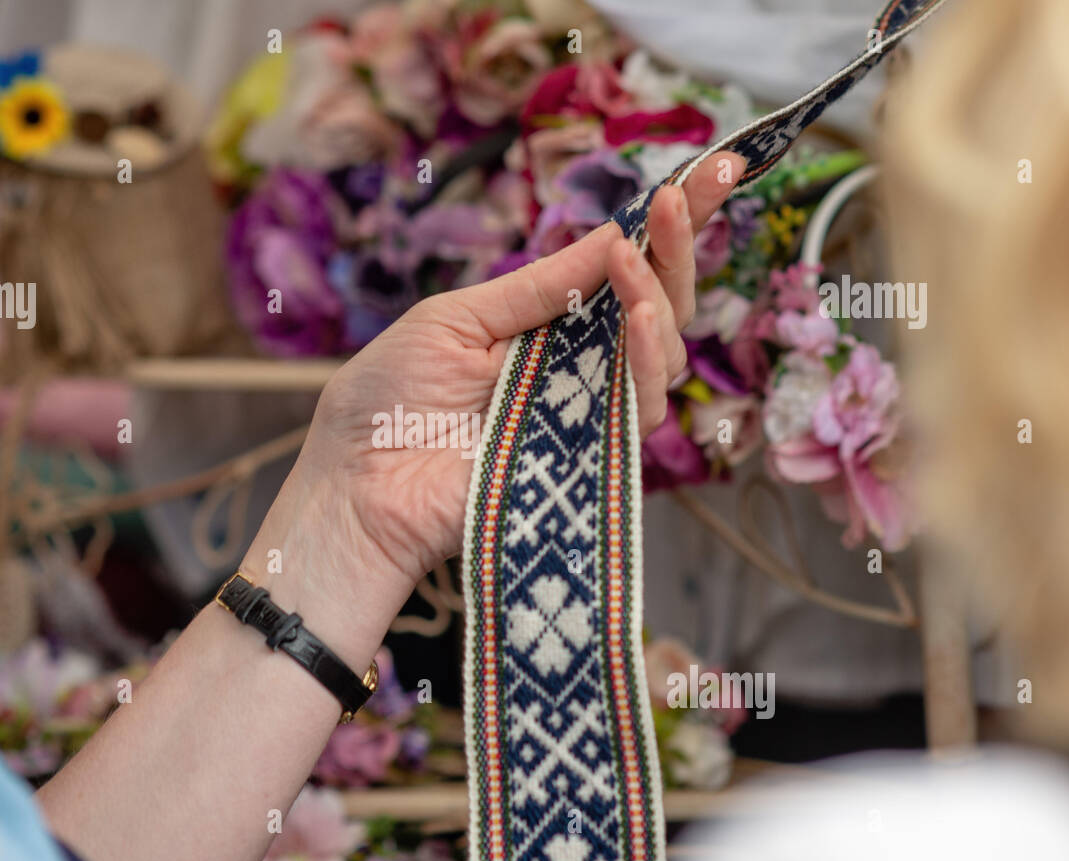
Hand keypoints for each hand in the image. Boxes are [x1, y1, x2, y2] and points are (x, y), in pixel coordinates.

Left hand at [245, 152, 744, 659]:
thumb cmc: (389, 399)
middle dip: (677, 248)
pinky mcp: (593, 458)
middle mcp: (578, 367)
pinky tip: (638, 318)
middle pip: (658, 307)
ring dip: (659, 297)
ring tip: (635, 258)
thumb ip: (539, 286)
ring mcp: (589, 413)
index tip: (711, 168)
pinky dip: (647, 359)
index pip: (620, 271)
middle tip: (682, 197)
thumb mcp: (457, 318)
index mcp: (546, 326)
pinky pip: (641, 409)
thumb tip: (614, 232)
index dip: (668, 227)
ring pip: (663, 355)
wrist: (357, 484)